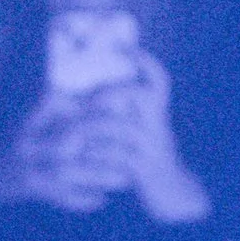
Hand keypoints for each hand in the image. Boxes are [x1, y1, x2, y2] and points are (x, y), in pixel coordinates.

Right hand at [0, 87, 123, 213]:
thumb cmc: (16, 142)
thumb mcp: (32, 119)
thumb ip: (60, 107)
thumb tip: (98, 94)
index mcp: (32, 119)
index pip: (65, 107)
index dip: (94, 108)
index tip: (125, 110)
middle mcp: (29, 140)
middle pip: (70, 138)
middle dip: (102, 143)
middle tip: (133, 149)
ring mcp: (28, 165)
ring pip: (69, 170)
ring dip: (99, 175)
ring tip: (124, 179)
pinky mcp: (29, 187)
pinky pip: (59, 195)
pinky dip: (81, 199)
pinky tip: (102, 200)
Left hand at [75, 53, 211, 225]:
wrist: (171, 194)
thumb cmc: (144, 158)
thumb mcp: (138, 133)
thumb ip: (118, 115)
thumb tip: (82, 97)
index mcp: (157, 113)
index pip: (158, 80)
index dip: (145, 62)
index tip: (126, 46)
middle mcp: (159, 125)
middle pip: (142, 95)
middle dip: (111, 92)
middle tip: (86, 99)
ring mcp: (154, 147)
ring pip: (122, 127)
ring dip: (92, 125)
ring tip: (68, 129)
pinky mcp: (145, 169)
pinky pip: (117, 156)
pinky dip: (94, 154)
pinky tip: (76, 154)